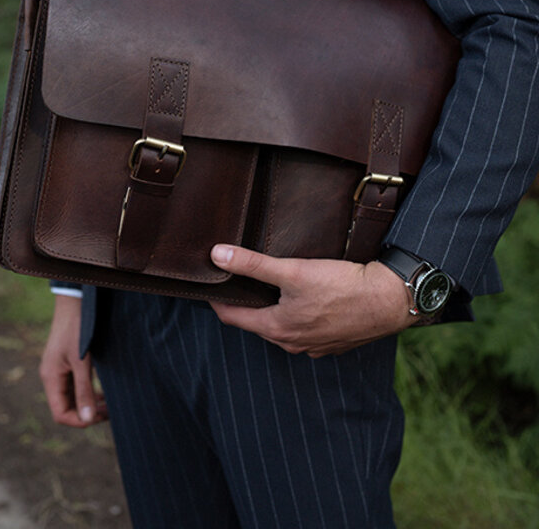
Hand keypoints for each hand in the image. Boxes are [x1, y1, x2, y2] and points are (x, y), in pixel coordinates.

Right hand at [39, 295, 107, 426]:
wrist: (75, 302)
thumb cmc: (78, 328)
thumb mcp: (83, 361)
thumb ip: (84, 390)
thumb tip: (87, 419)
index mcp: (51, 379)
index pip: (61, 414)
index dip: (80, 421)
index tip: (101, 416)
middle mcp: (52, 377)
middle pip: (66, 408)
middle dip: (87, 413)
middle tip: (110, 410)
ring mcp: (59, 370)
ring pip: (72, 398)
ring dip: (89, 404)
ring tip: (109, 404)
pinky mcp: (67, 363)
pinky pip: (75, 386)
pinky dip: (88, 393)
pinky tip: (103, 393)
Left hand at [209, 246, 417, 356]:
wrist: (391, 300)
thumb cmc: (343, 287)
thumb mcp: (292, 270)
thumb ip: (252, 264)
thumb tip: (217, 255)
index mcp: (278, 329)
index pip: (233, 317)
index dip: (218, 300)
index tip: (209, 286)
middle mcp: (293, 344)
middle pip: (258, 322)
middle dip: (246, 303)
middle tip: (237, 281)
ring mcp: (315, 346)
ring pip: (284, 326)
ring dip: (274, 309)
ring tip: (270, 286)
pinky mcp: (335, 340)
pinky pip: (307, 328)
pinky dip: (299, 314)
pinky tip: (306, 297)